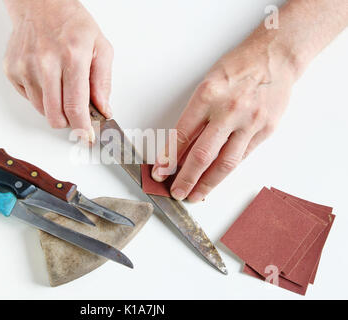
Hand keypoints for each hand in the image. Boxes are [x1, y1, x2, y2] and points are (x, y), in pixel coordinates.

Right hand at [3, 0, 112, 141]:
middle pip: (55, 115)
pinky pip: (28, 99)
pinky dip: (41, 97)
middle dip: (69, 122)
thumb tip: (103, 109)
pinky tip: (47, 79)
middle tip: (77, 114)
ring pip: (42, 110)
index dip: (82, 127)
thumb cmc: (72, 24)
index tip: (86, 137)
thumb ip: (103, 82)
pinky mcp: (12, 70)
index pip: (75, 105)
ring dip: (55, 108)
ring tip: (62, 87)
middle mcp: (45, 62)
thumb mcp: (100, 48)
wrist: (41, 5)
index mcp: (72, 56)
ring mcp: (25, 66)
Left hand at [152, 36, 297, 201]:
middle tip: (176, 192)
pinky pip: (242, 157)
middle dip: (186, 178)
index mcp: (207, 96)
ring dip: (207, 183)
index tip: (160, 172)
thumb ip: (195, 118)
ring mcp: (250, 122)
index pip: (182, 135)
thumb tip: (180, 149)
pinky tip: (215, 180)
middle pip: (202, 155)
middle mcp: (229, 110)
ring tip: (195, 195)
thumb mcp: (207, 84)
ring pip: (225, 163)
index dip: (168, 159)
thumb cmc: (237, 68)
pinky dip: (226, 171)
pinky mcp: (266, 130)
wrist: (275, 56)